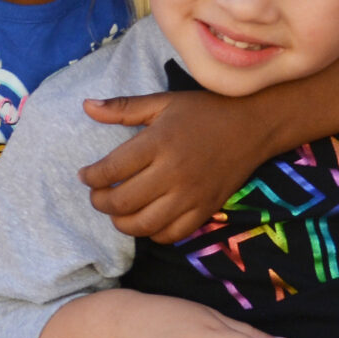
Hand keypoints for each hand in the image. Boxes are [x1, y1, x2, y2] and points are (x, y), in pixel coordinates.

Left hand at [80, 90, 272, 241]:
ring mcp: (190, 195)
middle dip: (100, 202)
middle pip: (122, 202)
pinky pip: (170, 234)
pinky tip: (145, 219)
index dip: (91, 177)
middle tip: (97, 194)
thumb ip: (122, 108)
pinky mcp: (205, 210)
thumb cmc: (204, 111)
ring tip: (117, 210)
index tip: (85, 175)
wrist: (253, 125)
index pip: (111, 169)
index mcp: (159, 143)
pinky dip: (151, 233)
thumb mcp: (162, 103)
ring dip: (121, 222)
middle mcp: (173, 172)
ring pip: (143, 225)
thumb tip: (85, 106)